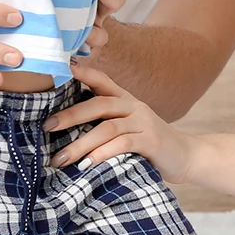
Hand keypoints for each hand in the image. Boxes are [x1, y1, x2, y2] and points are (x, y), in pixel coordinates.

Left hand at [46, 64, 195, 184]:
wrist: (187, 157)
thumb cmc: (148, 145)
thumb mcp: (127, 128)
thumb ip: (104, 124)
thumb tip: (62, 130)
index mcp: (126, 100)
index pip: (101, 80)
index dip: (81, 72)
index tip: (59, 68)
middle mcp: (134, 106)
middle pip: (99, 104)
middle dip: (71, 115)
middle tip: (47, 126)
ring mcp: (144, 123)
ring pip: (107, 127)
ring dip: (81, 144)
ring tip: (61, 159)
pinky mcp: (152, 141)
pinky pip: (123, 144)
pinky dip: (102, 154)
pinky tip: (87, 165)